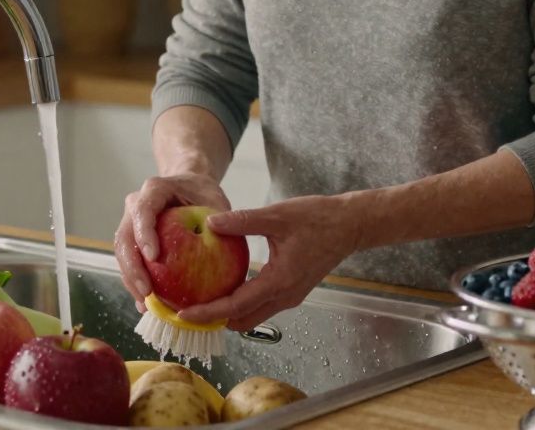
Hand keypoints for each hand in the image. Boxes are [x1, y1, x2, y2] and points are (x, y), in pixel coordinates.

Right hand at [114, 174, 230, 312]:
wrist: (191, 188)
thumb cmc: (204, 194)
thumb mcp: (217, 200)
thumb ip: (222, 219)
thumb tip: (227, 243)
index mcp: (155, 190)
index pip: (143, 210)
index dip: (144, 233)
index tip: (154, 257)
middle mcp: (136, 204)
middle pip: (125, 236)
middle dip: (132, 267)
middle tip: (147, 292)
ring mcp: (131, 223)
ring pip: (122, 253)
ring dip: (131, 280)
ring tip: (146, 304)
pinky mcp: (134, 240)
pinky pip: (131, 262)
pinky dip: (137, 282)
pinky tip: (149, 305)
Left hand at [178, 195, 361, 331]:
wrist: (350, 225)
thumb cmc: (318, 218)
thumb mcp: (277, 215)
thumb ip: (243, 221)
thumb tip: (210, 223)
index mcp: (279, 281)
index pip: (237, 306)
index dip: (208, 313)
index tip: (184, 314)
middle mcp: (285, 296)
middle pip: (243, 320)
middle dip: (214, 319)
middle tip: (187, 308)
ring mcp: (290, 296)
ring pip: (252, 315)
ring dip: (228, 313)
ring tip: (201, 298)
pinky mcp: (292, 290)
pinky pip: (261, 305)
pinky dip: (241, 303)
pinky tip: (225, 285)